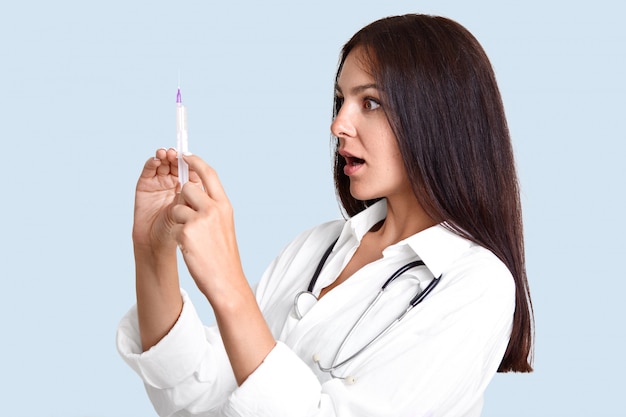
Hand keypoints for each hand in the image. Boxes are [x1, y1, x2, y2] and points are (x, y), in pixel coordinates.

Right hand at [132, 148, 195, 251]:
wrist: (158, 243)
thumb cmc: (179, 230)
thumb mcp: (191, 210)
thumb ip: (194, 195)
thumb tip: (198, 178)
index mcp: (189, 187)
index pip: (191, 168)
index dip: (190, 161)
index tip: (189, 156)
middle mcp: (174, 183)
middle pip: (176, 163)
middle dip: (176, 157)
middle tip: (176, 154)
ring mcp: (160, 183)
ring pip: (163, 163)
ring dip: (164, 156)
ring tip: (166, 154)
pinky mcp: (145, 185)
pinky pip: (149, 170)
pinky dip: (152, 163)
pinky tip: (156, 160)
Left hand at [170, 154, 244, 298]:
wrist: (225, 280)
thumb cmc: (223, 255)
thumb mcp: (224, 225)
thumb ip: (212, 207)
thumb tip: (193, 192)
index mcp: (224, 205)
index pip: (209, 173)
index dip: (195, 162)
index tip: (185, 155)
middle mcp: (214, 208)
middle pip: (188, 188)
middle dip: (183, 198)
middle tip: (188, 215)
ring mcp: (200, 219)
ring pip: (177, 205)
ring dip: (179, 219)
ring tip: (192, 237)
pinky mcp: (186, 231)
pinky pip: (174, 222)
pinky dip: (178, 233)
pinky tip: (190, 246)